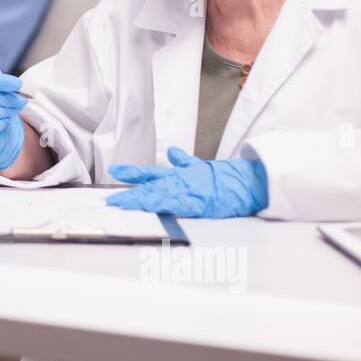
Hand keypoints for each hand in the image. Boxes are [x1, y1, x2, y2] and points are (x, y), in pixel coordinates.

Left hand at [105, 146, 268, 218]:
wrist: (247, 181)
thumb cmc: (224, 177)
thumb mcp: (201, 167)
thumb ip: (184, 162)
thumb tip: (174, 152)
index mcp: (180, 175)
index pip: (151, 173)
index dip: (132, 173)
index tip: (114, 171)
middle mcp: (181, 182)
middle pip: (152, 187)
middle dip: (131, 194)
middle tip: (112, 199)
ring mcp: (190, 192)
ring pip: (161, 196)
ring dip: (142, 200)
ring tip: (125, 205)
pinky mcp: (201, 203)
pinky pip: (180, 205)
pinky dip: (166, 205)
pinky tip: (153, 207)